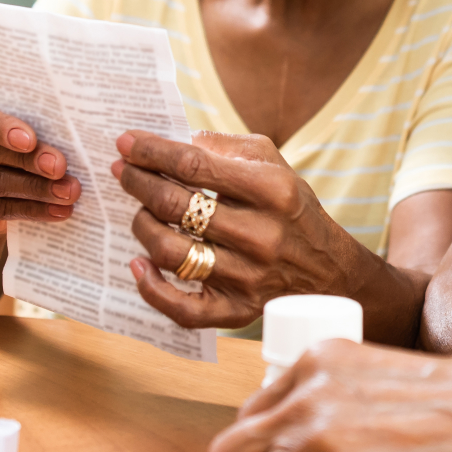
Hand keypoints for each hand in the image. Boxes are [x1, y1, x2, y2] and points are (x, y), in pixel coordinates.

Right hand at [0, 84, 79, 234]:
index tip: (30, 140)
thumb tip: (67, 136)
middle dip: (27, 160)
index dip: (0, 128)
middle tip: (60, 167)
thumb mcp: (4, 121)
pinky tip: (56, 210)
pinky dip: (29, 210)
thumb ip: (22, 121)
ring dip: (34, 189)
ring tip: (67, 192)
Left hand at [113, 130, 382, 329]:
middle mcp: (261, 234)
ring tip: (139, 212)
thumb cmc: (292, 210)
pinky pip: (183, 308)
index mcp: (272, 190)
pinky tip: (138, 265)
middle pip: (175, 205)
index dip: (152, 152)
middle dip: (138, 182)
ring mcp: (248, 277)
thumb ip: (227, 147)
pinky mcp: (238, 310)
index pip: (194, 165)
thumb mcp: (275, 164)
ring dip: (142, 226)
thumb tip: (177, 141)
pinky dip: (151, 288)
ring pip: (170, 252)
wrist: (330, 270)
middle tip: (122, 172)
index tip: (126, 142)